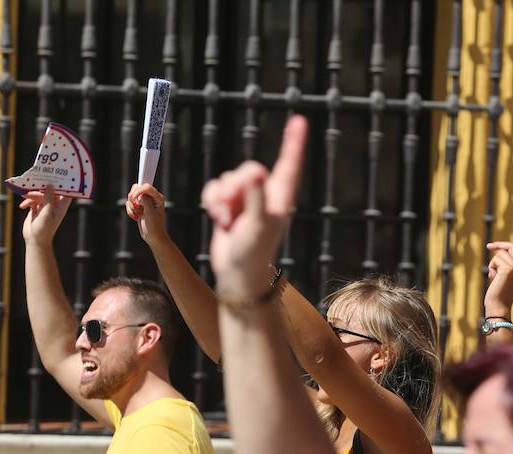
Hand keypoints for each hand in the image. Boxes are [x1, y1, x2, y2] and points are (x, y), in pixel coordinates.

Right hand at [20, 186, 71, 246]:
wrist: (34, 240)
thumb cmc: (44, 229)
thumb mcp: (46, 213)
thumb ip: (48, 199)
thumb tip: (50, 185)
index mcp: (61, 207)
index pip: (66, 193)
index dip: (64, 184)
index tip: (60, 174)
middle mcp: (54, 205)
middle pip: (50, 191)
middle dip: (42, 187)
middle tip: (34, 181)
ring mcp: (45, 206)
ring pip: (40, 194)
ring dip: (32, 195)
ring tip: (24, 196)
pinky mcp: (37, 208)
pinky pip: (32, 199)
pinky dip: (27, 201)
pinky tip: (22, 206)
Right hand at [126, 183, 168, 245]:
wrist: (153, 237)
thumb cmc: (155, 227)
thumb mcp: (151, 214)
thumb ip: (146, 202)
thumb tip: (140, 195)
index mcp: (157, 197)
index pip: (146, 186)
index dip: (139, 190)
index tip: (135, 199)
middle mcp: (151, 197)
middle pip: (136, 187)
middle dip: (133, 198)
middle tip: (138, 208)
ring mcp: (144, 201)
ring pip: (131, 195)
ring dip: (132, 206)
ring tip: (139, 214)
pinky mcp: (138, 206)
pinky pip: (128, 203)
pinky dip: (130, 210)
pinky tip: (136, 217)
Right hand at [201, 114, 307, 302]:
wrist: (237, 274)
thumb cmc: (254, 253)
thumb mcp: (258, 224)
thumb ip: (256, 196)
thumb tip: (255, 171)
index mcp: (280, 197)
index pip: (289, 164)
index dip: (293, 142)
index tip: (299, 120)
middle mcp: (264, 195)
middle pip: (247, 170)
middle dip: (235, 188)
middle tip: (234, 212)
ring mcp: (246, 200)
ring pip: (228, 179)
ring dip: (222, 200)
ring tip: (227, 221)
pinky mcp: (228, 206)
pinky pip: (214, 189)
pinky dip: (212, 202)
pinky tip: (218, 220)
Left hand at [484, 224, 512, 317]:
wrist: (498, 307)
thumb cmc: (499, 293)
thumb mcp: (506, 276)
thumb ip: (508, 263)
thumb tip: (500, 250)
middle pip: (512, 246)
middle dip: (499, 246)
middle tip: (489, 246)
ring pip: (501, 254)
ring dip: (493, 263)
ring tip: (494, 276)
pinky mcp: (509, 268)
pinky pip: (496, 259)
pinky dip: (491, 267)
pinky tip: (493, 277)